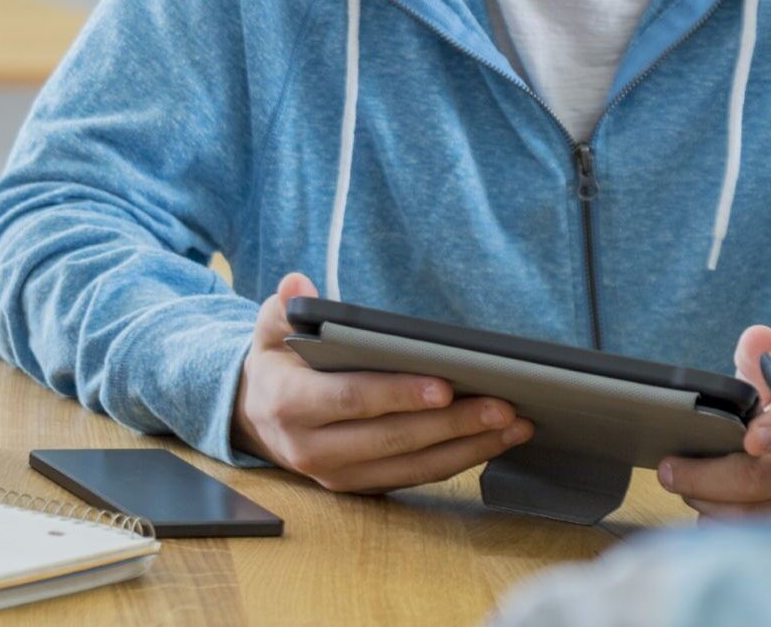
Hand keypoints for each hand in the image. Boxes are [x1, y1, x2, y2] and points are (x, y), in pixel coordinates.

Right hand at [231, 273, 532, 492]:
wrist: (256, 418)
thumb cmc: (276, 366)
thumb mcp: (269, 332)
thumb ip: (282, 309)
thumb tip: (297, 283)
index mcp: (290, 405)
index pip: (352, 400)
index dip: (398, 394)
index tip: (445, 386)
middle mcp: (313, 450)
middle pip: (393, 439)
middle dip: (452, 424)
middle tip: (502, 406)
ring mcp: (339, 475)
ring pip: (412, 467)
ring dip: (468, 448)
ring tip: (513, 425)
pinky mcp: (362, 487)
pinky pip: (416, 477)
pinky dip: (457, 461)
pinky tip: (493, 442)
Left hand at [656, 324, 770, 518]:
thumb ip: (761, 360)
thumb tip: (758, 337)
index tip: (750, 437)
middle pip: (762, 479)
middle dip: (707, 476)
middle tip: (669, 469)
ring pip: (751, 514)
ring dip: (707, 501)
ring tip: (682, 484)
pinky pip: (749, 537)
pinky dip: (718, 524)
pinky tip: (703, 510)